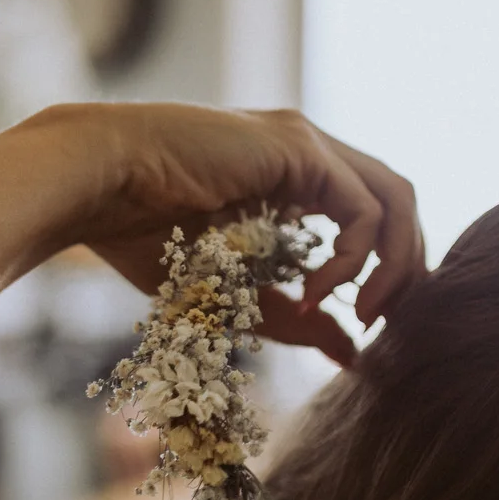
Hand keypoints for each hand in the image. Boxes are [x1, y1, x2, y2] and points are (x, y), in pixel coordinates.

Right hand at [27, 103, 427, 363]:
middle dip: (405, 270)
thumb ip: (294, 317)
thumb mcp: (231, 294)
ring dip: (393, 265)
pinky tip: (315, 292)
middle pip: (399, 205)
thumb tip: (351, 354)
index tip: (364, 326)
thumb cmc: (137, 235)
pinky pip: (361, 208)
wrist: (94, 186)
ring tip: (364, 315)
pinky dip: (353, 259)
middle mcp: (309, 153)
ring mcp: (307, 145)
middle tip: (380, 326)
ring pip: (395, 199)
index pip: (373, 217)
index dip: (384, 272)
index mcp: (294, 178)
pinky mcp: (299, 149)